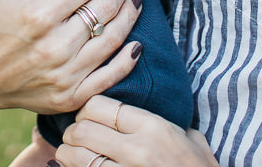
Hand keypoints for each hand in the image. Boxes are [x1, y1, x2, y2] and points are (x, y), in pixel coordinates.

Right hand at [0, 0, 142, 114]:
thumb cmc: (1, 22)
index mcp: (40, 14)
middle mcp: (54, 45)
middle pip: (106, 8)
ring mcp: (64, 74)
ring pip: (112, 38)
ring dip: (130, 15)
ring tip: (136, 0)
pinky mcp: (71, 97)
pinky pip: (110, 77)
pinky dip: (128, 59)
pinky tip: (137, 43)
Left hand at [56, 96, 217, 166]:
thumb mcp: (192, 140)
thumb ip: (167, 124)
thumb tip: (146, 115)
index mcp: (153, 128)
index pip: (98, 106)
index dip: (88, 110)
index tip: (91, 118)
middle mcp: (136, 150)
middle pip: (82, 129)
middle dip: (74, 132)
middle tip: (79, 138)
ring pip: (74, 155)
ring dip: (69, 154)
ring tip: (75, 156)